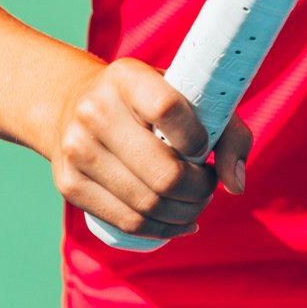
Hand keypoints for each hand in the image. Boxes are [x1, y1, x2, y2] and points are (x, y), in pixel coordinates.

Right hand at [49, 56, 251, 240]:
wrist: (73, 105)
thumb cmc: (144, 102)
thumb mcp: (183, 94)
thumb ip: (226, 131)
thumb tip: (236, 184)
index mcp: (126, 77)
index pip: (168, 109)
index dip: (197, 138)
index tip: (203, 147)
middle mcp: (95, 111)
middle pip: (164, 173)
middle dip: (199, 190)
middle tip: (207, 186)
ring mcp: (77, 150)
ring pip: (148, 205)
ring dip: (185, 213)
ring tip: (195, 202)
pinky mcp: (70, 185)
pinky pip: (127, 223)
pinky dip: (162, 230)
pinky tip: (177, 221)